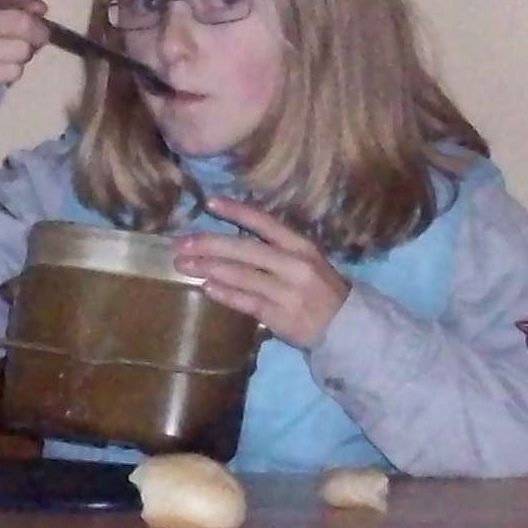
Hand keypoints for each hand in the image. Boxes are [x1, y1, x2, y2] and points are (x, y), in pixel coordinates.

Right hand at [0, 0, 46, 104]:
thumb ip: (16, 4)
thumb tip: (40, 8)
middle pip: (20, 23)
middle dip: (40, 31)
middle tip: (41, 35)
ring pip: (22, 50)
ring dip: (27, 53)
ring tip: (16, 52)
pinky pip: (13, 71)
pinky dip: (16, 70)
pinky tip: (4, 67)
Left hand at [174, 198, 350, 349]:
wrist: (345, 325)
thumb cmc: (319, 287)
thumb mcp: (306, 259)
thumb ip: (276, 247)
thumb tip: (233, 234)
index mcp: (301, 245)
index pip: (265, 222)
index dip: (237, 211)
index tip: (209, 203)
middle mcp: (294, 265)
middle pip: (246, 250)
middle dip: (210, 245)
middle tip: (182, 243)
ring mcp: (287, 292)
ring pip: (242, 276)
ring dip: (209, 269)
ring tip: (185, 264)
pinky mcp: (279, 316)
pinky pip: (246, 302)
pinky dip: (224, 294)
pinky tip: (206, 287)